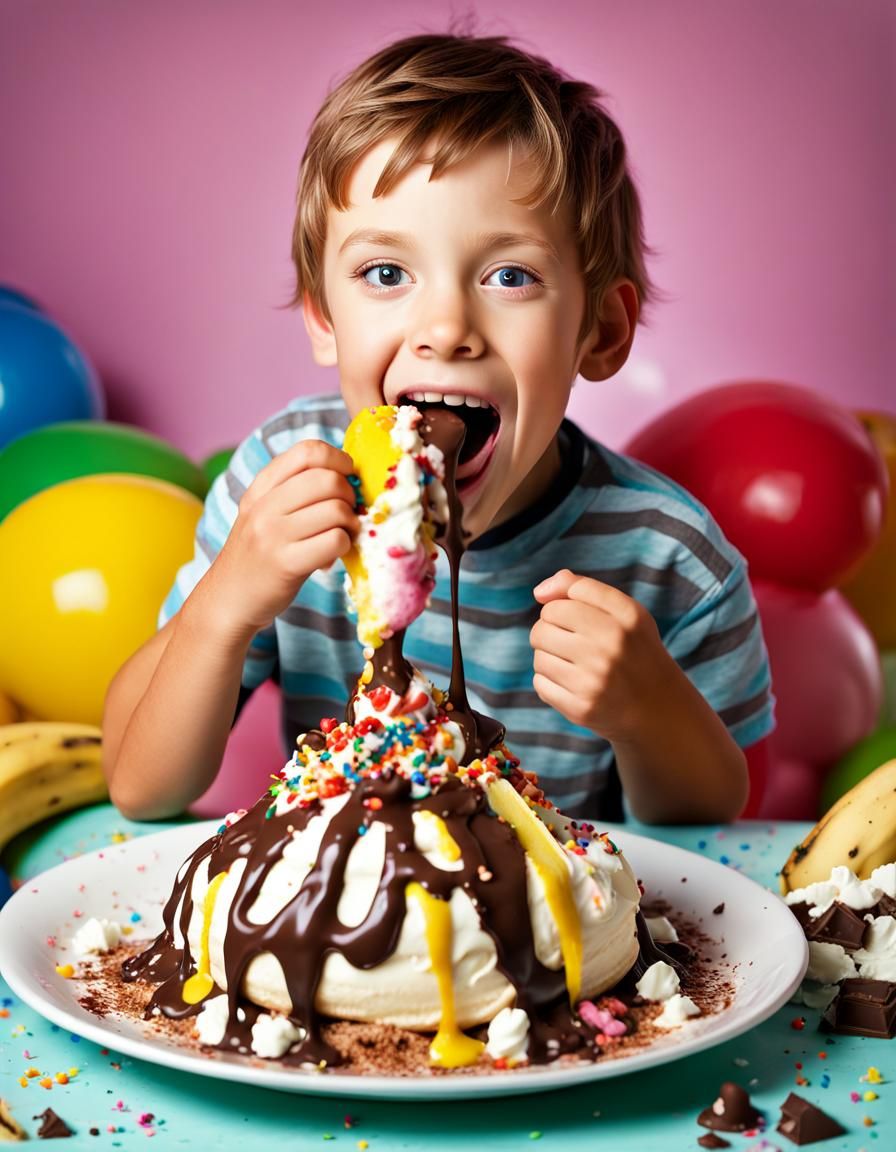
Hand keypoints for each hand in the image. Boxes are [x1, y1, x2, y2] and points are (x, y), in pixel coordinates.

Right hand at [213, 440, 359, 634]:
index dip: (338, 458)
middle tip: (346, 513)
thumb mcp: (264, 512)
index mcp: (261, 487)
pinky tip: (331, 555)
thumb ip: (295, 490)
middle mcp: (264, 506)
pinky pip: (335, 541)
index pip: (308, 451)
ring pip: (336, 510)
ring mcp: (273, 535)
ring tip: (340, 536)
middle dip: (349, 495)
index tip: (347, 475)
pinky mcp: (286, 564)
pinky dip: (344, 547)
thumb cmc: (258, 553)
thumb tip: (349, 475)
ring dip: (350, 524)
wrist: (229, 599)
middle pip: (328, 479)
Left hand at [530, 568, 670, 740]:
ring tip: (574, 663)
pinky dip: (550, 682)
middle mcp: (611, 648)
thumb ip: (582, 587)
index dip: (560, 609)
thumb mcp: (623, 611)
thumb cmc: (633, 649)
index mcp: (625, 618)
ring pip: (539, 657)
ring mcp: (595, 682)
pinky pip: (540, 684)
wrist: (658, 705)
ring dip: (549, 657)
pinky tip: (573, 683)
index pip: (559, 603)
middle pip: (542, 628)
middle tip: (572, 642)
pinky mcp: (581, 709)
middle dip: (549, 632)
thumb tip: (539, 592)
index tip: (575, 620)